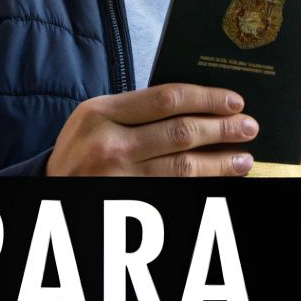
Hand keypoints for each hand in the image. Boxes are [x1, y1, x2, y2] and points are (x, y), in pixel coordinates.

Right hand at [46, 83, 258, 176]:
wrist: (50, 189)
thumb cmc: (82, 148)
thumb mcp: (96, 118)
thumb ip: (138, 110)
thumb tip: (201, 105)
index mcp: (101, 113)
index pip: (167, 99)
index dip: (207, 99)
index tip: (235, 101)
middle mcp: (110, 145)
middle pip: (181, 132)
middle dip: (222, 129)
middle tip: (249, 127)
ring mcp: (119, 178)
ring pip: (184, 168)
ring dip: (220, 164)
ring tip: (244, 159)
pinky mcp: (129, 202)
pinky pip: (175, 191)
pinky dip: (202, 185)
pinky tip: (220, 181)